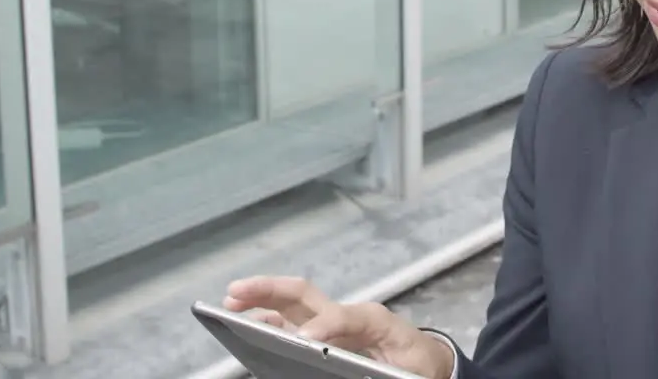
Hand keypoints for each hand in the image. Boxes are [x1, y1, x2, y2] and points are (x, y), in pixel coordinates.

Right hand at [224, 276, 455, 378]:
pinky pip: (290, 324)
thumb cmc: (418, 363)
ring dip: (259, 301)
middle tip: (235, 292)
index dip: (320, 327)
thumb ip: (385, 368)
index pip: (339, 316)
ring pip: (290, 305)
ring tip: (229, 304)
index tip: (302, 342)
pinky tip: (246, 327)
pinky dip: (266, 322)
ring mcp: (332, 324)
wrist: (428, 363)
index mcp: (372, 320)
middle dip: (269, 289)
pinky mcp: (324, 336)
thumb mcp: (410, 367)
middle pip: (302, 294)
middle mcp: (346, 316)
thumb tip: (329, 352)